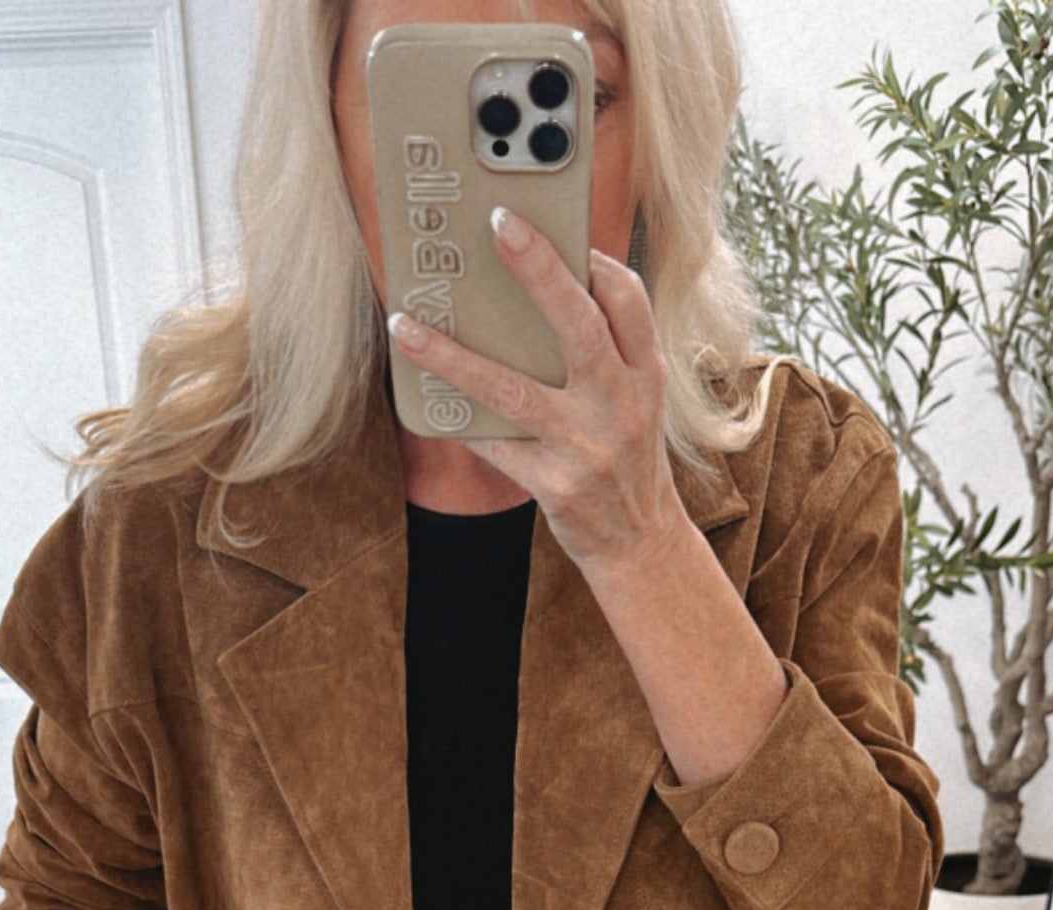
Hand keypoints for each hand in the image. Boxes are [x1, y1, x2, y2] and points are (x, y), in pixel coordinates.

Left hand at [387, 207, 686, 573]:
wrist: (639, 543)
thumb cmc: (627, 460)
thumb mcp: (638, 400)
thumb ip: (607, 350)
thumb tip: (540, 294)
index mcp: (645, 374)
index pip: (628, 298)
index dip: (593, 258)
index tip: (553, 227)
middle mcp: (621, 404)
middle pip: (580, 325)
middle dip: (539, 269)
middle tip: (499, 223)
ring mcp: (587, 447)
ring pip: (513, 390)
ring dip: (453, 357)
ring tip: (407, 327)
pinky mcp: (556, 487)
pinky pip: (495, 445)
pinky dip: (459, 420)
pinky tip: (425, 398)